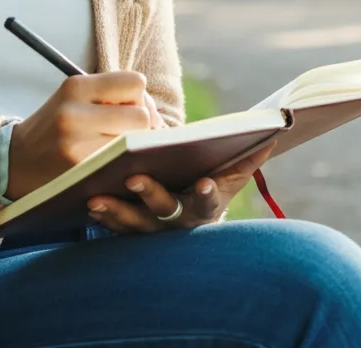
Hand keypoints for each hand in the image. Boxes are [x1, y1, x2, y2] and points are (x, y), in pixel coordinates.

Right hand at [7, 71, 153, 200]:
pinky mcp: (78, 172)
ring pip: (134, 144)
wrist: (13, 161)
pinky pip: (120, 166)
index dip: (140, 98)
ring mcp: (76, 144)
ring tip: (119, 151)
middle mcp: (75, 112)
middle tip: (129, 135)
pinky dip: (123, 166)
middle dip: (142, 127)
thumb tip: (152, 112)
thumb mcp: (73, 99)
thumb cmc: (54, 128)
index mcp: (76, 86)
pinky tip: (113, 166)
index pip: (135, 83)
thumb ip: (109, 96)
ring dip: (133, 148)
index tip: (131, 110)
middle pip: (140, 116)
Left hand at [86, 138, 277, 233]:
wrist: (187, 202)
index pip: (209, 202)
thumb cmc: (209, 178)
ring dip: (116, 211)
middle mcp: (179, 221)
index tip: (203, 183)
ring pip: (134, 224)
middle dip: (150, 196)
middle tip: (135, 178)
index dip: (208, 194)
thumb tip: (273, 133)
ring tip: (97, 196)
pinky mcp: (130, 227)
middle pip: (165, 212)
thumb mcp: (230, 171)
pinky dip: (103, 215)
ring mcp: (153, 228)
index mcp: (206, 205)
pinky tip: (87, 200)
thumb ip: (248, 155)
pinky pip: (115, 225)